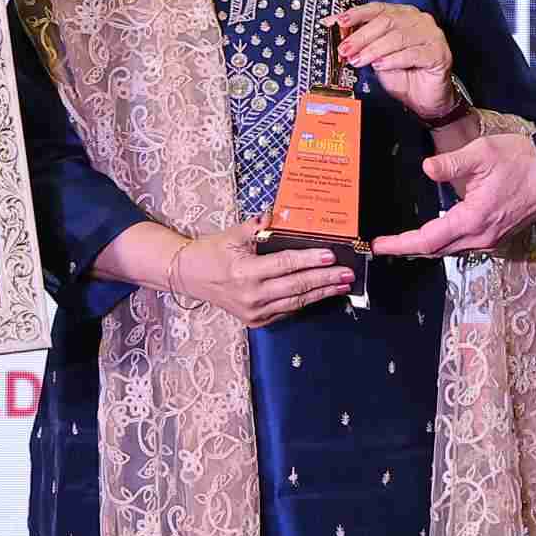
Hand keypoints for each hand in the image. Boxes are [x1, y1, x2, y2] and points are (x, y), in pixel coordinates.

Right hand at [170, 229, 356, 325]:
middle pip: (297, 287)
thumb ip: (258, 225)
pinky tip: (320, 294)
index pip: (286, 265)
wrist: (188, 276)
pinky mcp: (256, 321)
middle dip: (325, 280)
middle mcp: (251, 296)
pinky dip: (305, 302)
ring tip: (342, 286)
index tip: (331, 256)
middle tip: (347, 274)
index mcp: (245, 272)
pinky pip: (286, 311)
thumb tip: (280, 214)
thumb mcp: (233, 234)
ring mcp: (254, 312)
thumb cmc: (211, 252)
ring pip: (296, 303)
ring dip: (321, 294)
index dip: (310, 260)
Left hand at [332, 2, 462, 126]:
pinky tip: (380, 65)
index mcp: (402, 15)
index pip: (377, 8)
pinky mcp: (439, 52)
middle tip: (346, 49)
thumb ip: (363, 45)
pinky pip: (412, 53)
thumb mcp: (376, 58)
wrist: (425, 99)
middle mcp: (418, 20)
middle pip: (386, 21)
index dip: (356, 14)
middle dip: (361, 36)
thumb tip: (341, 37)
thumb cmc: (403, 75)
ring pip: (398, 37)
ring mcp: (431, 35)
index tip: (339, 22)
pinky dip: (393, 59)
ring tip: (359, 60)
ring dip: (374, 49)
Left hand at [375, 124, 535, 258]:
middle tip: (385, 243)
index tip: (379, 245)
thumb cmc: (522, 162)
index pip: (427, 240)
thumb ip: (451, 163)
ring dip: (426, 246)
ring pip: (450, 250)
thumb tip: (426, 168)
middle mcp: (481, 236)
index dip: (400, 245)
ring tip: (403, 240)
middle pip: (435, 250)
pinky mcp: (497, 235)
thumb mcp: (483, 153)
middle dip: (408, 248)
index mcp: (473, 219)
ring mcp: (491, 239)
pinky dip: (444, 242)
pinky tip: (437, 231)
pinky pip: (463, 245)